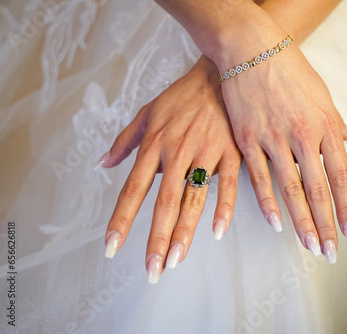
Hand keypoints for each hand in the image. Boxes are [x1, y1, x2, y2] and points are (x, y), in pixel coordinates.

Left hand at [100, 56, 241, 282]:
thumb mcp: (147, 113)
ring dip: (185, 232)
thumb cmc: (182, 96)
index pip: (133, 189)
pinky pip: (229, 185)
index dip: (121, 220)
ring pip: (193, 199)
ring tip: (176, 260)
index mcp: (154, 144)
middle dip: (156, 238)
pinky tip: (216, 232)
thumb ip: (125, 141)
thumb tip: (103, 164)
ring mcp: (206, 153)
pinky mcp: (231, 153)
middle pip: (164, 202)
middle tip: (152, 269)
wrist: (218, 74)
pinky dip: (223, 209)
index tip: (112, 247)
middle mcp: (177, 153)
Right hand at [219, 29, 346, 262]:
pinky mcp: (248, 139)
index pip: (341, 176)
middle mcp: (303, 136)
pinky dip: (267, 202)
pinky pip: (258, 178)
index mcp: (326, 125)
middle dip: (327, 224)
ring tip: (310, 245)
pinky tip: (276, 223)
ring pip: (290, 189)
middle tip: (330, 251)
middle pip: (318, 190)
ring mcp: (273, 139)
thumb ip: (334, 121)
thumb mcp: (322, 92)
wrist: (251, 48)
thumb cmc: (289, 68)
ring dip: (301, 221)